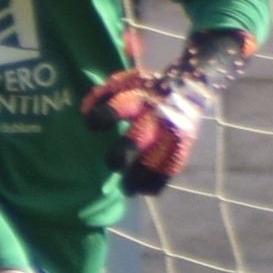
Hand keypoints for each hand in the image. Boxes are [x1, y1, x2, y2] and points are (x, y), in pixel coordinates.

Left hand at [87, 67, 210, 192]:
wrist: (187, 86)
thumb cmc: (146, 89)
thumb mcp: (125, 82)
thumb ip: (102, 95)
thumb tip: (84, 113)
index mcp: (139, 97)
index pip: (120, 105)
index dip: (104, 116)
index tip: (92, 125)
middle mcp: (156, 115)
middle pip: (139, 137)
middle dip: (125, 153)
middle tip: (113, 164)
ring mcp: (171, 131)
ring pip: (156, 158)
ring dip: (140, 176)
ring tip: (127, 189)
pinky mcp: (183, 144)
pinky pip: (171, 167)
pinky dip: (158, 181)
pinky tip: (145, 190)